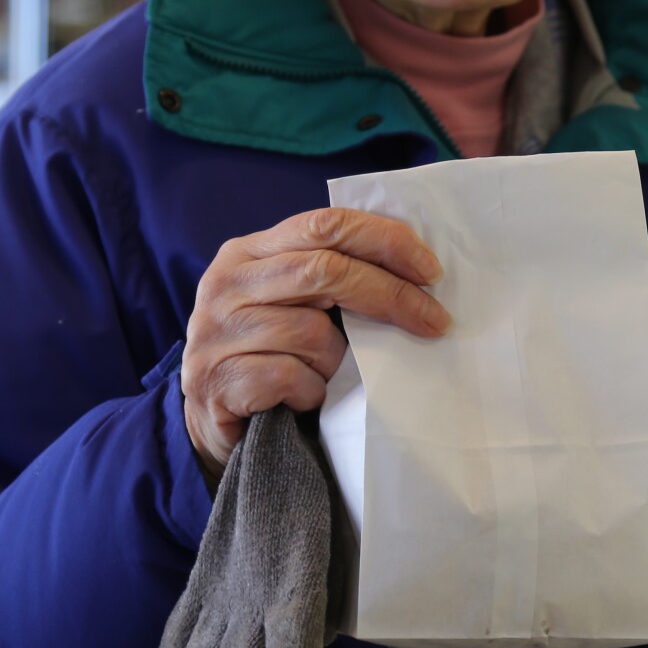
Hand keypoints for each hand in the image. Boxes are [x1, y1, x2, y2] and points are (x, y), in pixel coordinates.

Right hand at [182, 207, 447, 477]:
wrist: (213, 422)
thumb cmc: (269, 355)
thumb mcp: (291, 302)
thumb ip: (329, 276)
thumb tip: (417, 273)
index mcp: (248, 251)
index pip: (324, 225)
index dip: (383, 241)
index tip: (431, 271)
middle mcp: (225, 283)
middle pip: (324, 271)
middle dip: (389, 295)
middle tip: (434, 321)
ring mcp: (215, 331)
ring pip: (311, 332)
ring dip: (338, 360)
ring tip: (328, 374)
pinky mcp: (217, 379)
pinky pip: (291, 377)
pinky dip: (313, 392)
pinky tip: (305, 398)